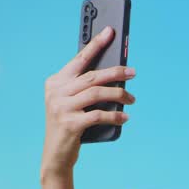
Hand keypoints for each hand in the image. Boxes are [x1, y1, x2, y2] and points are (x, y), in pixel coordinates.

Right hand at [41, 26, 137, 179]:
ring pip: (97, 93)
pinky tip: (125, 117)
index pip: (79, 59)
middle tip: (133, 72)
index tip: (111, 32)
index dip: (96, 44)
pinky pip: (98, 115)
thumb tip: (115, 74)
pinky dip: (115, 115)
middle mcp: (56, 92)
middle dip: (116, 72)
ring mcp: (61, 107)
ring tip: (132, 99)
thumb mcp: (72, 103)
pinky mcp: (69, 124)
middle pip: (92, 76)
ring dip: (119, 95)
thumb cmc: (69, 125)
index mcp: (55, 82)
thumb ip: (85, 88)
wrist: (55, 156)